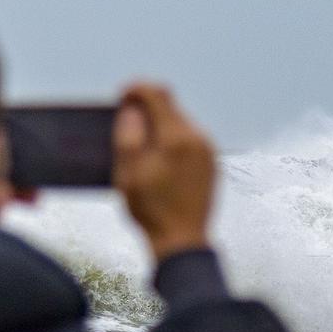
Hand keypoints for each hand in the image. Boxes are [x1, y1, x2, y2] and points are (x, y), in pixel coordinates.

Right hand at [113, 83, 215, 261]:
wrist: (183, 241)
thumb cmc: (151, 210)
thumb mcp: (128, 173)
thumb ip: (128, 135)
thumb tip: (132, 109)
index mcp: (176, 137)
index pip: (158, 94)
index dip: (136, 89)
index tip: (121, 96)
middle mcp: (198, 139)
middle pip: (170, 107)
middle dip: (147, 108)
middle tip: (125, 122)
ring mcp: (208, 151)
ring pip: (180, 124)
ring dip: (160, 125)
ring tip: (140, 144)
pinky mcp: (211, 164)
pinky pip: (190, 140)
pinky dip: (172, 140)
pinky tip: (158, 159)